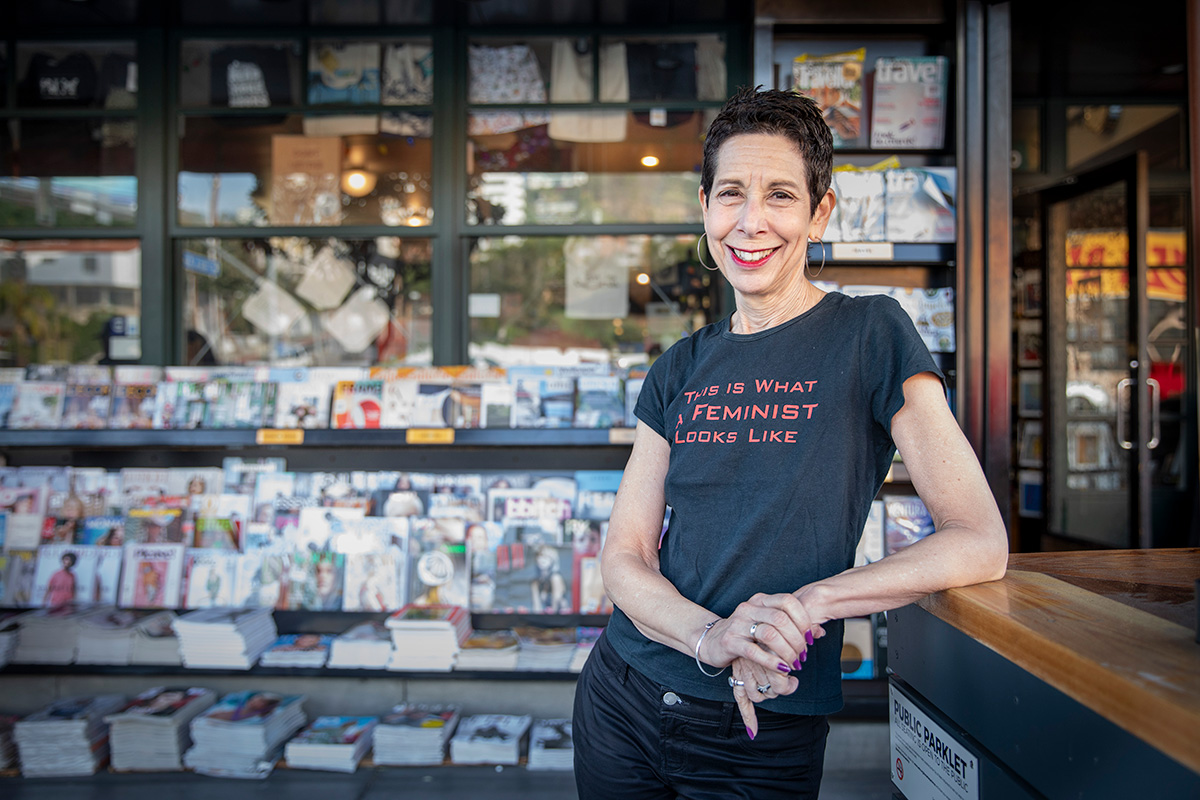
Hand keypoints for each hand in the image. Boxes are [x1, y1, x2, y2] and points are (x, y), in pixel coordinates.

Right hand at [713, 593, 825, 738]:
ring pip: (770, 635)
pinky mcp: (730, 642)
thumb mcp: (766, 623)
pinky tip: (781, 669)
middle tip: (803, 656)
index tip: (809, 637)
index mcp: (760, 600)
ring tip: (793, 664)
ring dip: (787, 652)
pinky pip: (755, 651)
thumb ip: (791, 625)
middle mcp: (748, 608)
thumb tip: (819, 632)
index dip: (803, 619)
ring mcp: (737, 624)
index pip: (788, 601)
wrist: (711, 640)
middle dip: (797, 640)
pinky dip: (772, 661)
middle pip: (781, 619)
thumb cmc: (745, 634)